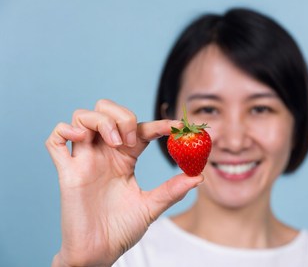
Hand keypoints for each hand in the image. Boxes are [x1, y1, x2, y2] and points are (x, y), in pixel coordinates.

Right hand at [46, 99, 202, 266]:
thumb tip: (198, 176)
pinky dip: (65, 130)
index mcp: (125, 158)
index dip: (160, 124)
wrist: (100, 252)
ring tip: (113, 141)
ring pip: (83, 117)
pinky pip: (55, 140)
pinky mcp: (66, 171)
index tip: (178, 127)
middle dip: (122, 115)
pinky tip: (81, 139)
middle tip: (132, 138)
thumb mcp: (152, 206)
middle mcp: (104, 153)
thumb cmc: (122, 229)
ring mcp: (84, 160)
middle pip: (106, 110)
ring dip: (101, 121)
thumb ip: (172, 190)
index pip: (141, 128)